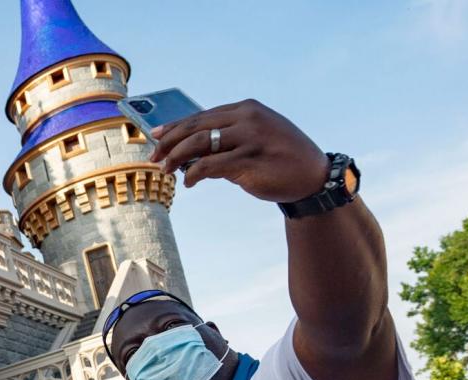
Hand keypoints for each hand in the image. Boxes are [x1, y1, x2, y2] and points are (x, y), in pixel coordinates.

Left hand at [150, 99, 327, 202]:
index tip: (156, 136)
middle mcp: (247, 119)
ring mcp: (249, 138)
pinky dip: (194, 174)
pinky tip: (189, 182)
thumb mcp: (254, 138)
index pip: (202, 116)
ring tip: (167, 170)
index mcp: (246, 109)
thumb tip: (189, 153)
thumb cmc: (280, 158)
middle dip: (169, 142)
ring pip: (199, 144)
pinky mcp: (249, 161)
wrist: (313, 176)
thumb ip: (226, 140)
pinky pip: (210, 166)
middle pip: (196, 127)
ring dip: (177, 158)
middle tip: (154, 157)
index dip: (175, 127)